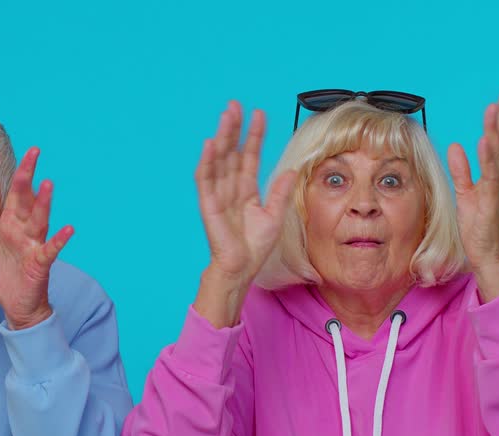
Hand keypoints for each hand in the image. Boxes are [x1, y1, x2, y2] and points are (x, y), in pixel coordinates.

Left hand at [0, 147, 71, 330]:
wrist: (14, 303)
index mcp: (9, 225)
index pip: (15, 194)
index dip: (21, 173)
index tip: (29, 151)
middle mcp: (23, 231)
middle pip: (27, 200)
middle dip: (29, 177)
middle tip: (34, 153)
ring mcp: (33, 246)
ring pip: (39, 221)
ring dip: (43, 203)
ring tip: (48, 184)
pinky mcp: (39, 263)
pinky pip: (50, 250)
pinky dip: (59, 240)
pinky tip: (68, 229)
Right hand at [197, 101, 296, 284]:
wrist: (241, 268)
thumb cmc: (256, 247)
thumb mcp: (275, 215)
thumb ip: (281, 192)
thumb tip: (292, 169)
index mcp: (246, 190)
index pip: (250, 156)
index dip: (254, 135)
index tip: (260, 114)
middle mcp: (231, 188)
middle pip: (232, 151)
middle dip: (234, 128)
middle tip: (236, 104)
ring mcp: (218, 194)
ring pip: (219, 159)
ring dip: (222, 137)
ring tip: (226, 115)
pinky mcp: (208, 204)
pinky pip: (206, 179)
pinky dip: (207, 161)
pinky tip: (211, 144)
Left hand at [447, 88, 498, 300]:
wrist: (486, 253)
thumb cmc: (478, 224)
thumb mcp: (465, 192)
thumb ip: (461, 170)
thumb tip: (456, 147)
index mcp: (497, 175)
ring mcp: (498, 188)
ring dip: (498, 129)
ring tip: (495, 107)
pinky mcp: (490, 200)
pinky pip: (489, 174)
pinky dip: (487, 156)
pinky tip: (484, 139)